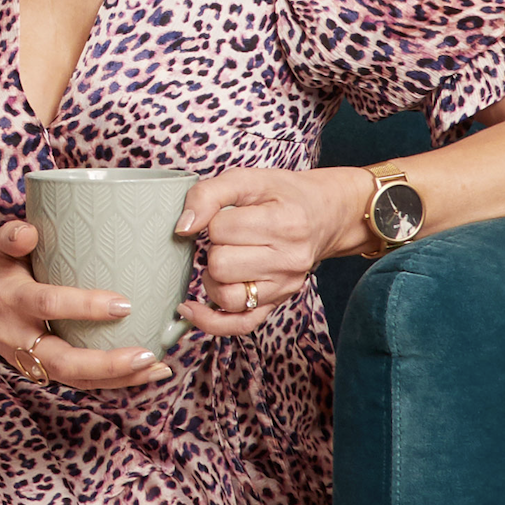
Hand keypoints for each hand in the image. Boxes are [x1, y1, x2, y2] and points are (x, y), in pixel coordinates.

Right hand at [0, 221, 175, 389]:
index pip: (49, 304)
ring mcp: (28, 359)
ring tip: (157, 368)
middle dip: (107, 363)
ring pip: (73, 380)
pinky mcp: (39, 370)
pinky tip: (142, 373)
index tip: (124, 304)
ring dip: (117, 379)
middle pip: (63, 362)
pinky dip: (110, 382)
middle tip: (148, 354)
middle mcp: (18, 337)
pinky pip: (76, 382)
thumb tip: (28, 230)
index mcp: (11, 299)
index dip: (85, 307)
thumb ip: (11, 236)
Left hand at [173, 165, 372, 336]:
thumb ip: (209, 193)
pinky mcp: (277, 304)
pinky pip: (239, 326)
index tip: (227, 213)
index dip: (213, 218)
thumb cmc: (282, 194)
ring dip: (213, 277)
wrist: (322, 214)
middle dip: (213, 247)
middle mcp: (289, 260)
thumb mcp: (247, 179)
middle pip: (220, 265)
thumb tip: (182, 227)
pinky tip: (191, 308)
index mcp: (284, 222)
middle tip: (229, 235)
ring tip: (223, 259)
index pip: (220, 229)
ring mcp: (284, 287)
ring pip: (225, 297)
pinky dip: (210, 321)